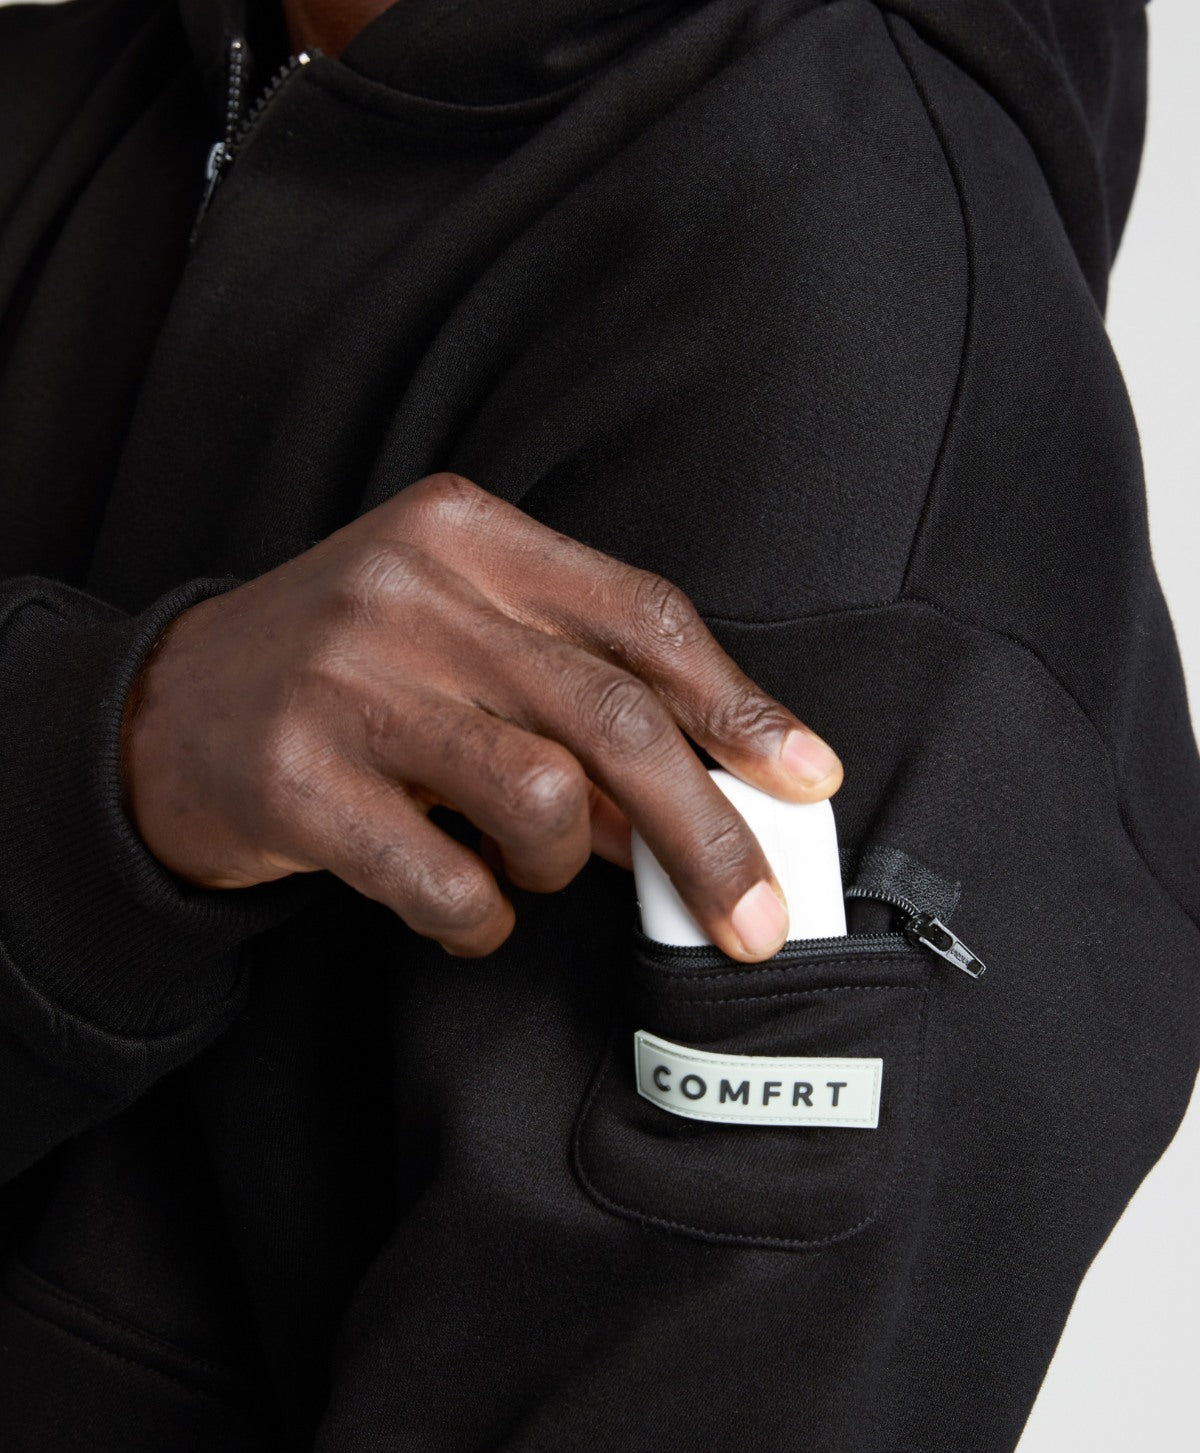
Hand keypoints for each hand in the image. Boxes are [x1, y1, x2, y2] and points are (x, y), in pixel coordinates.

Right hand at [122, 474, 841, 959]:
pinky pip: (449, 880)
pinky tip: (466, 908)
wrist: (163, 717)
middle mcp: (409, 591)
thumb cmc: (344, 678)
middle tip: (753, 918)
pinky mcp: (296, 780)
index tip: (807, 778)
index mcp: (466, 533)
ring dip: (559, 863)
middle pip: (612, 716)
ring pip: (542, 794)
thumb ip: (571, 701)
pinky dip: (483, 919)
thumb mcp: (457, 647)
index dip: (739, 706)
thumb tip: (702, 802)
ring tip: (525, 868)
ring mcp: (347, 680)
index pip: (640, 616)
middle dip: (705, 832)